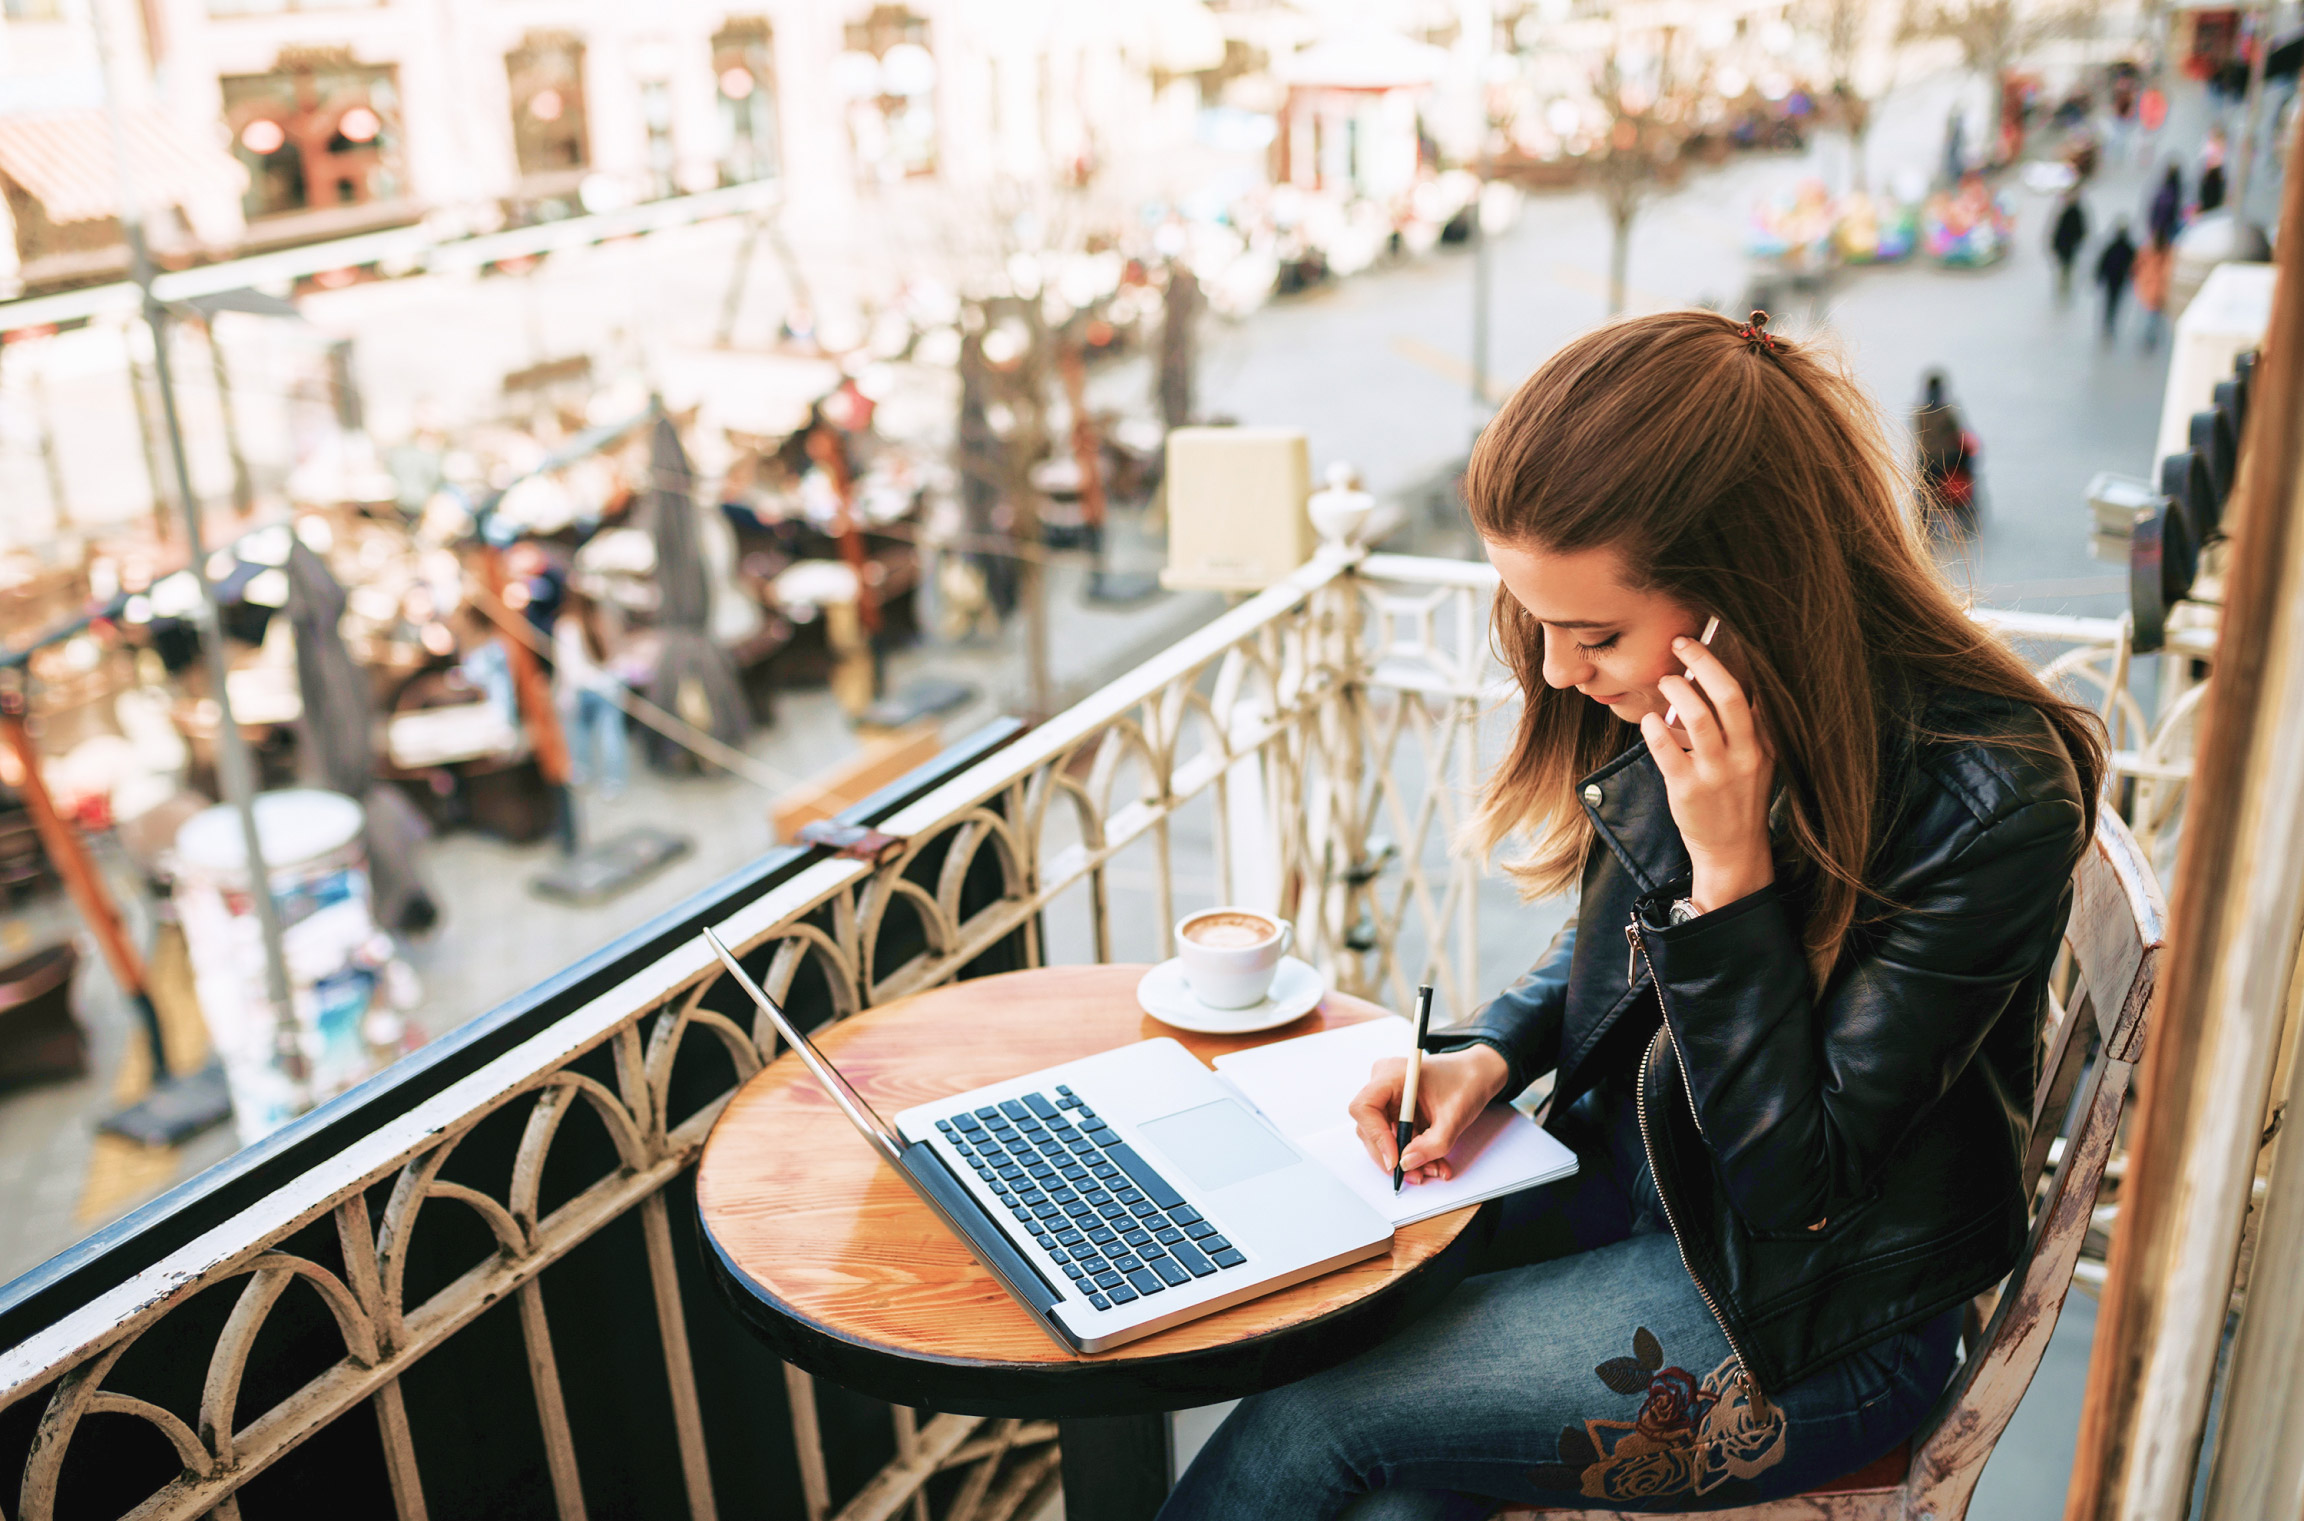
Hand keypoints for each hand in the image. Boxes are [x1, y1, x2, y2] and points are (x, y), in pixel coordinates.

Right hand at [1347, 1045, 1509, 1183]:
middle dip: (1392, 1156)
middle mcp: (1383, 1084)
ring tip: (1432, 1169)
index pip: (1365, 1108)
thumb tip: (1406, 1164)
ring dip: (1404, 1158)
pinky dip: (1411, 1152)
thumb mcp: (1455, 1117)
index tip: (1395, 1159)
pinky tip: (1431, 1162)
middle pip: (1369, 1127)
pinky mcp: (1394, 1110)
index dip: (1376, 1136)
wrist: (1477, 1074)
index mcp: (1391, 1074)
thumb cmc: (1466, 1082)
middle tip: (1416, 1174)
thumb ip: (1432, 1144)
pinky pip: (1394, 1137)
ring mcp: (1387, 1097)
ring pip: (1382, 1137)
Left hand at [1639, 634, 1774, 913]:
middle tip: (1681, 643)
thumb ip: (1746, 726)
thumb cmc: (1738, 797)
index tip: (1710, 637)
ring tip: (1666, 680)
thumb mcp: (1757, 760)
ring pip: (1697, 717)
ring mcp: (1717, 773)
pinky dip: (1654, 728)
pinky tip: (1649, 720)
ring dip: (1677, 690)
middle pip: (1730, 696)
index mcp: (1765, 742)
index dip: (1732, 660)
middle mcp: (1746, 754)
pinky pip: (1667, 749)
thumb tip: (1718, 679)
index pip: (1755, 692)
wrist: (1732, 849)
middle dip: (1704, 661)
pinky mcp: (1688, 789)